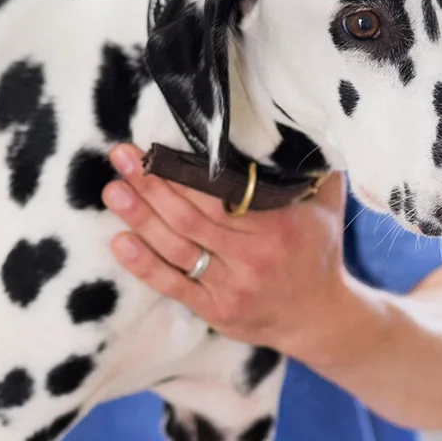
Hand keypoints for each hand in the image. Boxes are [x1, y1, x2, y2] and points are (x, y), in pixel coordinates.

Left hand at [101, 144, 368, 359]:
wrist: (320, 319)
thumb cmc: (319, 253)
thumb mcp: (327, 207)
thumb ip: (314, 169)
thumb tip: (304, 121)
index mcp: (276, 227)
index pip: (220, 195)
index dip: (183, 172)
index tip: (154, 148)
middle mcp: (251, 256)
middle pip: (190, 217)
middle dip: (152, 185)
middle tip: (121, 158)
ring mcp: (231, 287)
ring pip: (177, 248)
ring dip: (141, 218)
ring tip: (113, 191)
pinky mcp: (216, 311)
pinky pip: (174, 286)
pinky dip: (144, 265)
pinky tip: (120, 242)